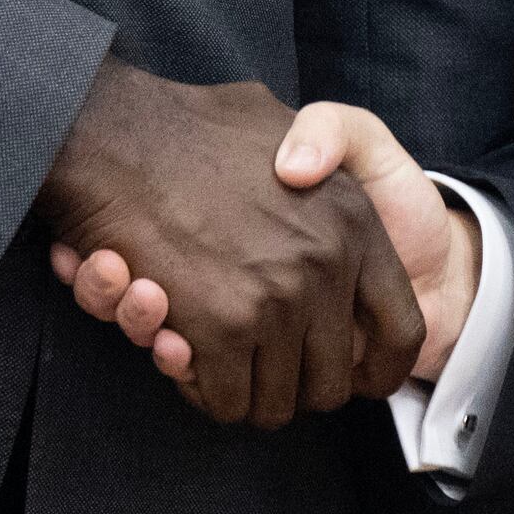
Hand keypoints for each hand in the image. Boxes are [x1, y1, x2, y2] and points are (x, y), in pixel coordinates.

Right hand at [63, 96, 477, 382]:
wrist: (111, 128)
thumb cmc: (204, 125)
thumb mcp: (285, 111)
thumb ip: (331, 140)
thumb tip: (321, 185)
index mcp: (355, 223)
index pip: (402, 333)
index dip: (380, 368)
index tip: (356, 376)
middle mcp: (325, 264)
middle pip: (330, 385)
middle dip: (296, 387)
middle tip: (262, 368)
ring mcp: (274, 299)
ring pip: (275, 402)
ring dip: (245, 392)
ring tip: (213, 355)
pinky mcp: (222, 327)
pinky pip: (226, 398)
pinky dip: (203, 390)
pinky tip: (180, 349)